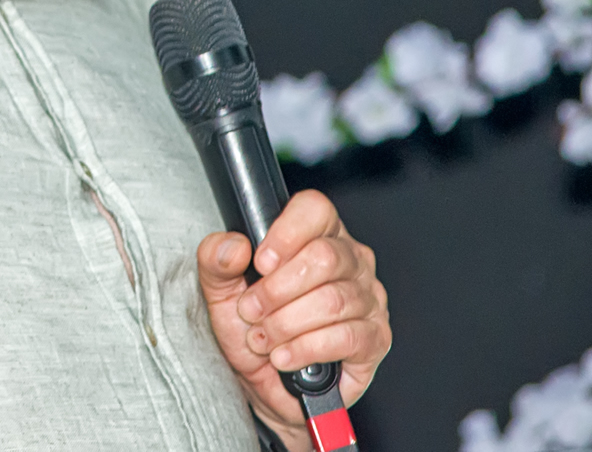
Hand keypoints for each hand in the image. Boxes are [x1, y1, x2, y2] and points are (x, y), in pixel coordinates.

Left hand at [195, 189, 389, 449]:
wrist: (264, 383)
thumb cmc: (251, 329)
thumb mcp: (221, 291)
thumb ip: (216, 260)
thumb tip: (234, 246)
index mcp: (318, 235)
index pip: (316, 210)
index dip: (286, 234)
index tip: (260, 263)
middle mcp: (351, 260)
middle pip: (324, 257)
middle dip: (276, 291)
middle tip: (252, 311)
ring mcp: (368, 298)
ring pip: (332, 300)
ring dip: (286, 324)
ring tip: (264, 337)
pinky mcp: (375, 338)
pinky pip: (346, 337)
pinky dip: (306, 349)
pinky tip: (285, 356)